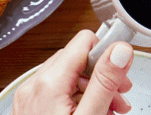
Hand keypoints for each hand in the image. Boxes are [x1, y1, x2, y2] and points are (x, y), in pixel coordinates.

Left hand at [12, 30, 133, 114]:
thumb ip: (104, 83)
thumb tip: (119, 50)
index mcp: (47, 83)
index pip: (83, 42)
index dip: (107, 53)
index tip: (123, 68)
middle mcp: (32, 86)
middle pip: (76, 60)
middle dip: (102, 76)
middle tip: (120, 96)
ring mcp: (28, 98)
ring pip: (67, 78)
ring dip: (92, 89)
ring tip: (109, 109)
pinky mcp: (28, 109)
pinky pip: (55, 93)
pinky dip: (75, 100)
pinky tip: (89, 112)